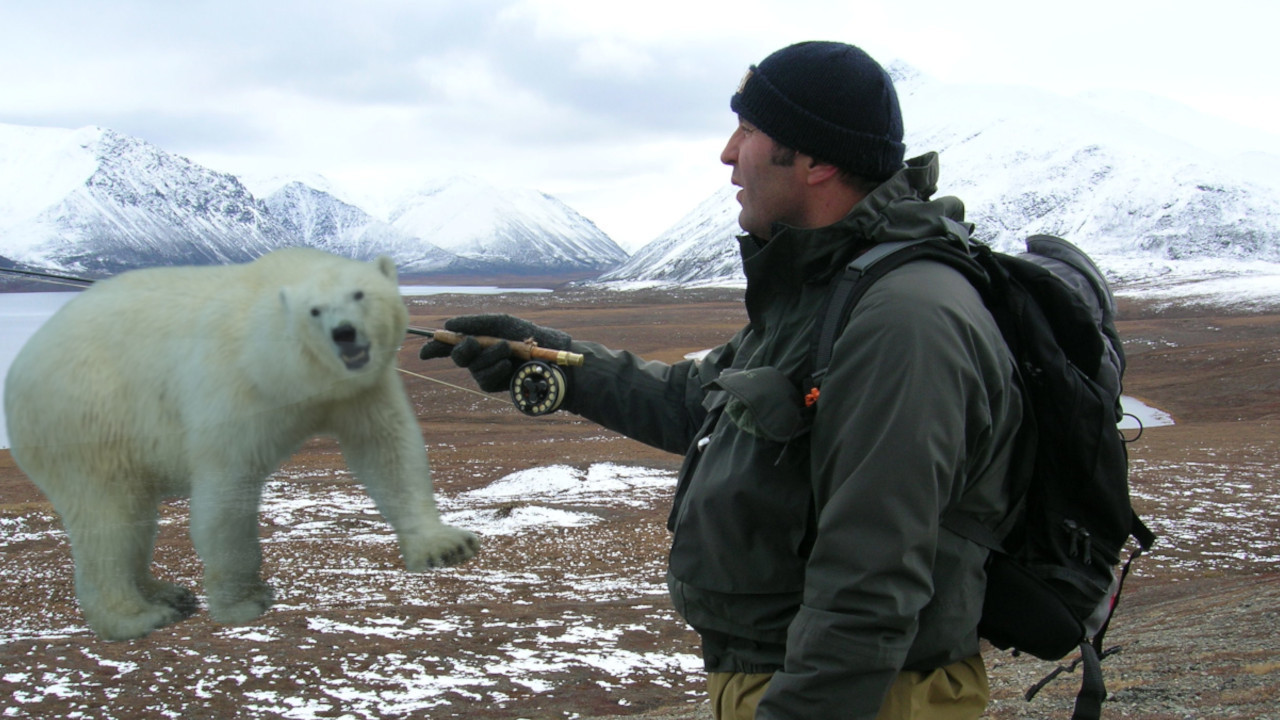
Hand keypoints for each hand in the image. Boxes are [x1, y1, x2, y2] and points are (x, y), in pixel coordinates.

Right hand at [418, 314, 571, 392]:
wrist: (552, 357)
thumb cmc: (529, 336)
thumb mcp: (501, 323)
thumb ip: (475, 323)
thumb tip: (448, 325)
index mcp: (479, 338)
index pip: (450, 343)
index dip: (435, 347)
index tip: (424, 351)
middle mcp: (479, 355)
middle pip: (457, 355)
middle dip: (462, 348)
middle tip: (474, 343)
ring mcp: (485, 371)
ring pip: (472, 367)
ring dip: (488, 356)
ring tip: (507, 350)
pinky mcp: (494, 385)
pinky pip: (483, 380)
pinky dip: (495, 370)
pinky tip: (508, 366)